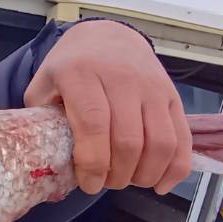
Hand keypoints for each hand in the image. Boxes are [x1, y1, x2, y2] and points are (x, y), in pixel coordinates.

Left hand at [25, 20, 191, 195]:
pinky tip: (160, 184)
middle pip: (129, 140)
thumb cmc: (72, 67)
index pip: (93, 124)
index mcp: (82, 75)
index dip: (93, 162)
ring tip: (126, 181)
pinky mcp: (173, 96)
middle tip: (104, 183)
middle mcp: (122, 79)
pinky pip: (182, 138)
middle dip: (117, 175)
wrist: (108, 36)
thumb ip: (40, 118)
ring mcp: (152, 88)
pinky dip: (176, 168)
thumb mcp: (44, 83)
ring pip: (160, 142)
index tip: (88, 183)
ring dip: (145, 174)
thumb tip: (45, 161)